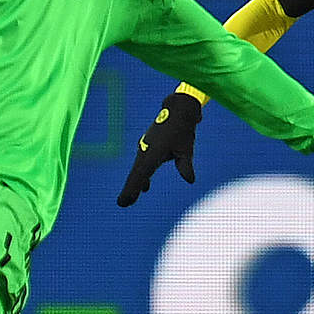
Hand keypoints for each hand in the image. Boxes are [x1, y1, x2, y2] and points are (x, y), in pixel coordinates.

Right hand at [117, 92, 202, 206]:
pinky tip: (146, 186)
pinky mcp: (149, 146)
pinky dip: (142, 175)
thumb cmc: (182, 128)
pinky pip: (143, 164)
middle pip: (135, 174)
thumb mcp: (186, 148)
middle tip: (123, 204)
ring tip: (131, 199)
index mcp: (152, 153)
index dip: (131, 190)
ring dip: (135, 183)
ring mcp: (145, 147)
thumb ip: (185, 165)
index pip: (140, 176)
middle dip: (130, 189)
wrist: (178, 109)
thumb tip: (190, 180)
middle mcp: (145, 151)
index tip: (124, 202)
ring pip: (138, 169)